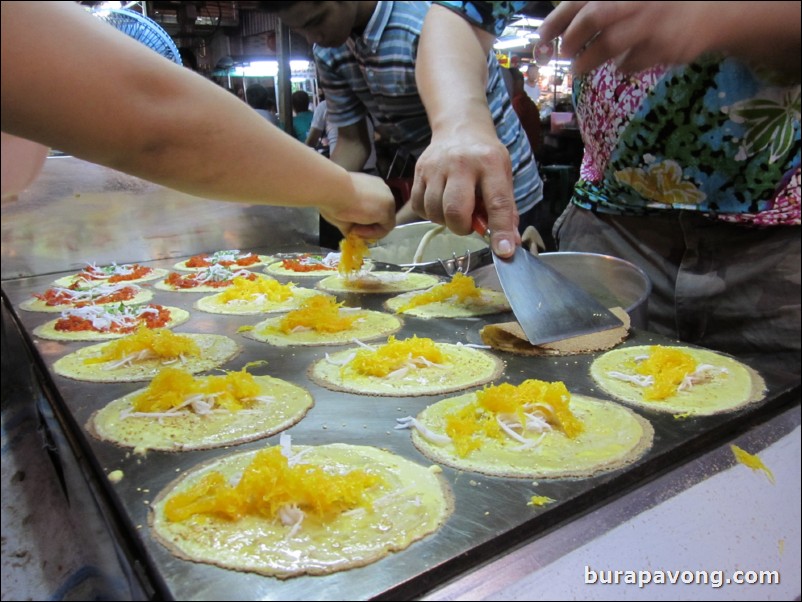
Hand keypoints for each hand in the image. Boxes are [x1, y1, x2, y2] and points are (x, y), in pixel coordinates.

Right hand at [319, 172, 395, 239]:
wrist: (332, 190)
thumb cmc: (332, 195)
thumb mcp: (342, 208)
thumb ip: (351, 220)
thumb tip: (350, 233)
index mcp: (371, 186)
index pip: (374, 206)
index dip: (365, 219)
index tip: (353, 226)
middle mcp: (382, 190)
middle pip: (381, 213)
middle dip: (369, 226)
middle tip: (355, 231)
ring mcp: (387, 199)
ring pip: (385, 222)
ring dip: (370, 230)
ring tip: (354, 230)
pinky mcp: (387, 210)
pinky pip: (385, 228)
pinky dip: (372, 233)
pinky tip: (358, 229)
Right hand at [410, 129, 520, 257]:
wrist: (459, 127)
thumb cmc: (485, 157)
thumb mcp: (503, 175)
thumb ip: (506, 209)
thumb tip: (509, 244)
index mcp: (490, 163)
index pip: (497, 202)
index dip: (500, 230)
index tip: (503, 251)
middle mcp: (461, 163)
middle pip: (455, 209)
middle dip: (462, 227)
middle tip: (468, 224)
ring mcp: (436, 167)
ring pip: (434, 211)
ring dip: (446, 221)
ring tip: (455, 211)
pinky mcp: (419, 171)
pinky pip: (419, 206)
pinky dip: (430, 214)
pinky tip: (440, 204)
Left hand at [538, 1, 716, 74]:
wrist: (714, 10)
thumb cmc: (659, 5)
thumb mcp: (629, 0)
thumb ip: (599, 5)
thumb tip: (558, 28)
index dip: (557, 19)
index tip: (542, 37)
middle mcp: (638, 0)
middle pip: (595, 15)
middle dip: (572, 38)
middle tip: (564, 53)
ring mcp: (654, 21)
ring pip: (611, 44)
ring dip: (588, 61)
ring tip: (578, 68)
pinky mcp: (668, 46)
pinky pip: (633, 62)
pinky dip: (622, 67)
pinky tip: (620, 65)